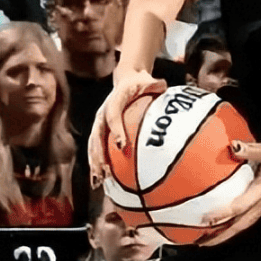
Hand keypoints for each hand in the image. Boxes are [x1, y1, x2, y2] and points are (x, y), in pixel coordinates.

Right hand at [89, 70, 167, 187]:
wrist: (126, 78)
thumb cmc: (141, 83)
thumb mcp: (150, 81)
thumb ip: (157, 86)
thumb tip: (167, 91)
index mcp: (115, 99)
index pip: (114, 115)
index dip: (116, 130)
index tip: (121, 146)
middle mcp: (103, 112)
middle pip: (97, 135)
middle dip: (99, 154)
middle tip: (104, 171)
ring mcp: (99, 122)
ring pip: (93, 145)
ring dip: (94, 163)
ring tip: (98, 182)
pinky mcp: (99, 130)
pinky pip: (96, 148)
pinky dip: (97, 164)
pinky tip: (100, 181)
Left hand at [197, 138, 260, 245]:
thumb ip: (249, 150)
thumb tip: (232, 147)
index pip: (237, 208)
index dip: (220, 215)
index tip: (204, 220)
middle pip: (240, 225)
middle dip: (221, 236)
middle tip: (203, 242)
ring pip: (245, 222)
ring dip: (229, 231)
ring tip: (213, 236)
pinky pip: (250, 215)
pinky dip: (238, 221)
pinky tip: (231, 219)